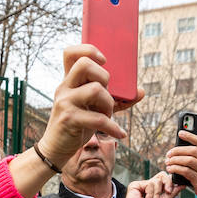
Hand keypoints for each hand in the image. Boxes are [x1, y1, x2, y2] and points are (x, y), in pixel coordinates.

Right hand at [37, 45, 129, 167]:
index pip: (70, 53)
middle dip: (104, 77)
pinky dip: (113, 127)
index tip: (103, 61)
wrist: (56, 148)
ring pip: (95, 89)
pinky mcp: (69, 119)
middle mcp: (64, 88)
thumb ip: (114, 98)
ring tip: (107, 115)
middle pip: (85, 64)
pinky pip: (98, 118)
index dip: (89, 49)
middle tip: (106, 94)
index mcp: (69, 81)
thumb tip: (140, 91)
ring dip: (109, 104)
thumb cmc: (77, 125)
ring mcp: (65, 102)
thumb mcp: (93, 108)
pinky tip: (119, 133)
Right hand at [120, 171, 175, 197]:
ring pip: (157, 181)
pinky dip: (150, 194)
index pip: (164, 179)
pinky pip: (149, 184)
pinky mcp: (135, 185)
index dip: (170, 182)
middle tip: (167, 192)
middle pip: (162, 175)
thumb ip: (171, 193)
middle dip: (167, 184)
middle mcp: (148, 185)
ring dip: (157, 194)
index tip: (172, 190)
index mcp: (155, 189)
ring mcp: (142, 185)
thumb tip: (181, 186)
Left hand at [163, 131, 196, 197]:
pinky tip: (171, 169)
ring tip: (167, 162)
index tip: (180, 133)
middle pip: (193, 150)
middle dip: (178, 150)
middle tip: (168, 153)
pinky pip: (186, 171)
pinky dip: (176, 169)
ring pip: (188, 160)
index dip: (190, 136)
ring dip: (175, 160)